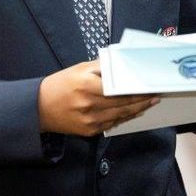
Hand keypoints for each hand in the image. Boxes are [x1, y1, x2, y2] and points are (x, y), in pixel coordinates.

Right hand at [38, 60, 157, 135]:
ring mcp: (90, 121)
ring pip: (121, 115)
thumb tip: (123, 63)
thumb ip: (102, 66)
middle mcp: (89, 104)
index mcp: (87, 85)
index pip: (119, 88)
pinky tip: (134, 111)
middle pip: (124, 103)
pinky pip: (112, 124)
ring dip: (138, 109)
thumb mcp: (79, 68)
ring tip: (150, 102)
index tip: (149, 85)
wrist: (39, 108)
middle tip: (156, 93)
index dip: (137, 88)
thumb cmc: (60, 85)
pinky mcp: (89, 131)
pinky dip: (125, 117)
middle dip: (142, 99)